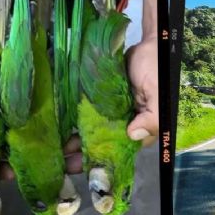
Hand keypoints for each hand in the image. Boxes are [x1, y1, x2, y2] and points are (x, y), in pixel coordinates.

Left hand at [57, 36, 158, 175]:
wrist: (148, 45)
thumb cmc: (156, 70)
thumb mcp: (158, 94)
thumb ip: (151, 117)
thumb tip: (133, 135)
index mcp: (141, 128)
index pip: (121, 152)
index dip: (103, 162)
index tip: (85, 169)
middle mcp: (126, 124)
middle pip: (103, 145)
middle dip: (84, 155)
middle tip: (63, 164)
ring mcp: (111, 113)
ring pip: (92, 132)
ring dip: (76, 141)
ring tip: (56, 151)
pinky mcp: (101, 101)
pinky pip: (87, 115)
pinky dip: (75, 122)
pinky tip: (60, 130)